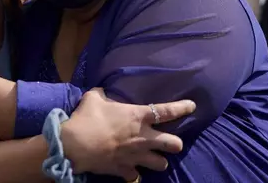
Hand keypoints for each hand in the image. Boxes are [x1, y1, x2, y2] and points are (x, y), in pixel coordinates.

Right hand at [61, 88, 195, 180]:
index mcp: (137, 117)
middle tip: (169, 141)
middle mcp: (143, 138)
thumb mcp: (93, 98)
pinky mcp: (125, 170)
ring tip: (152, 157)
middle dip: (175, 143)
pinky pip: (136, 176)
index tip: (192, 106)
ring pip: (161, 164)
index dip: (182, 108)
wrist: (75, 145)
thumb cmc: (86, 118)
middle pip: (174, 144)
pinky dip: (134, 174)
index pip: (167, 111)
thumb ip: (102, 95)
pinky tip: (131, 170)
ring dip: (158, 161)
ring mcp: (136, 156)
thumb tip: (102, 92)